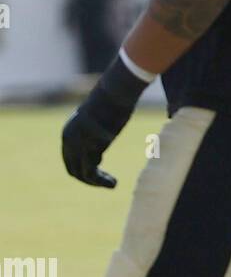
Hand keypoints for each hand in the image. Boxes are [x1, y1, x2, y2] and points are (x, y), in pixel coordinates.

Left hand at [61, 57, 147, 185]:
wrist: (116, 92)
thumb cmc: (113, 103)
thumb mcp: (100, 121)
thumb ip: (95, 135)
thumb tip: (101, 146)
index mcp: (68, 133)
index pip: (70, 159)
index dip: (84, 171)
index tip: (101, 176)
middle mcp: (68, 139)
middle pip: (73, 169)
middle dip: (90, 180)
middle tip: (108, 183)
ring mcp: (78, 143)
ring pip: (82, 172)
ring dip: (97, 183)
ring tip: (113, 184)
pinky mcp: (89, 146)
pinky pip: (92, 171)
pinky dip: (101, 180)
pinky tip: (114, 183)